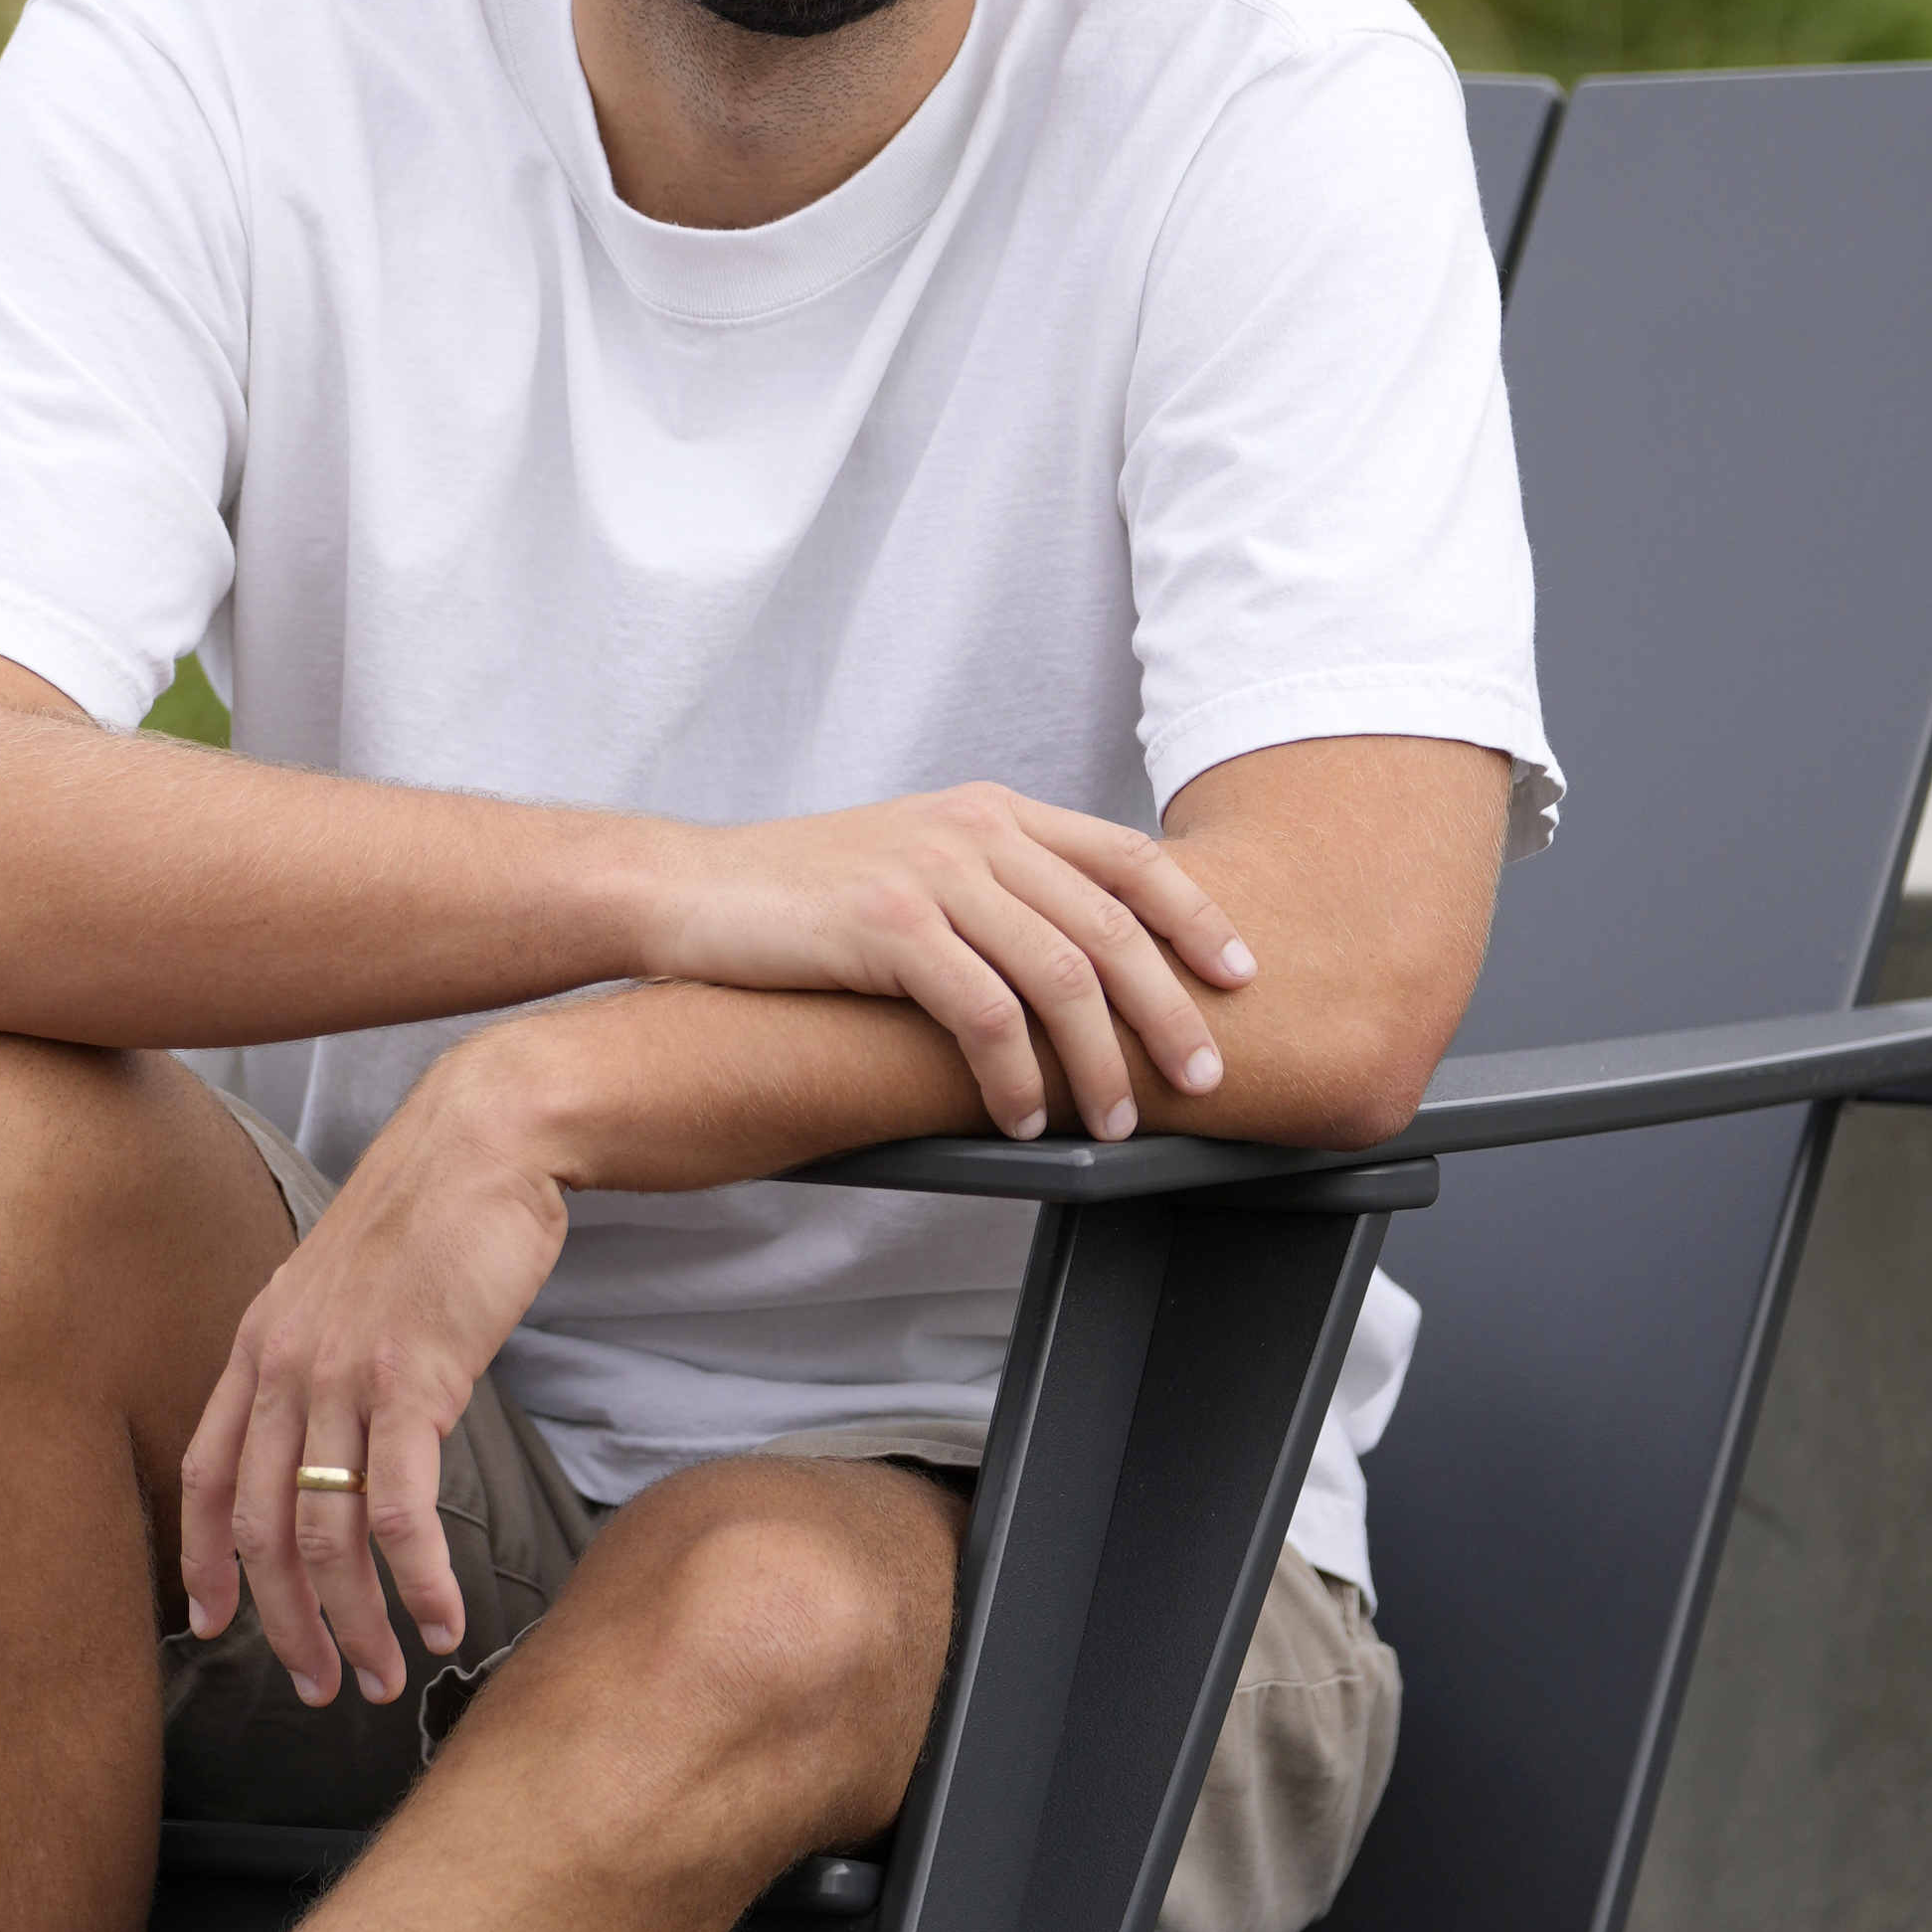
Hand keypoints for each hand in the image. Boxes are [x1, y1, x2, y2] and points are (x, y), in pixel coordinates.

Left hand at [177, 1058, 569, 1706]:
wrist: (483, 1142)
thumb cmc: (430, 1216)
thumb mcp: (345, 1287)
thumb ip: (321, 1358)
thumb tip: (333, 1429)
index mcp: (258, 1344)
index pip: (205, 1476)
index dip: (201, 1561)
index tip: (209, 1627)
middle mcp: (283, 1366)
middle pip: (262, 1528)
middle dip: (286, 1623)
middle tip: (318, 1686)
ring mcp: (342, 1374)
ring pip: (326, 1535)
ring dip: (355, 1621)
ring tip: (382, 1674)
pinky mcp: (412, 1379)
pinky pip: (400, 1510)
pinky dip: (417, 1581)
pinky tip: (441, 1622)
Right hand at [639, 786, 1257, 1140]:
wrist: (691, 890)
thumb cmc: (802, 895)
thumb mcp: (916, 860)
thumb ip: (996, 884)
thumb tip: (1080, 952)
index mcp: (994, 812)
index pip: (1128, 857)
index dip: (1196, 918)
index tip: (1239, 975)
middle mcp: (974, 830)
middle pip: (1110, 925)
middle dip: (1168, 1011)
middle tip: (1201, 1077)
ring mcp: (931, 873)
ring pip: (1059, 975)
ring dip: (1098, 1061)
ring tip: (1114, 1120)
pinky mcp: (886, 925)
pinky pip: (982, 1011)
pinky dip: (1014, 1074)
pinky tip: (1022, 1117)